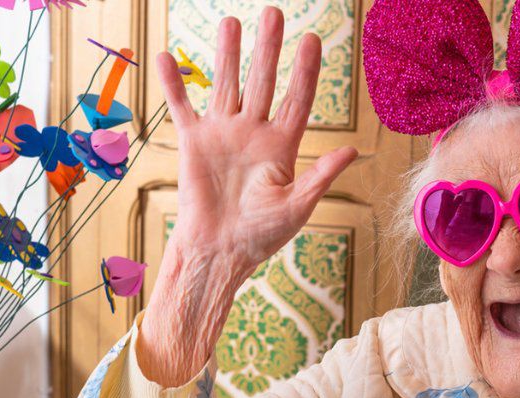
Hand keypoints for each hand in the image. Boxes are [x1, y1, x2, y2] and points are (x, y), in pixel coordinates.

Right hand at [156, 11, 358, 277]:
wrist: (219, 252)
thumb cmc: (261, 236)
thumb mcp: (298, 207)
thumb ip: (321, 176)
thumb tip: (352, 150)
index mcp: (282, 146)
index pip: (298, 100)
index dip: (305, 71)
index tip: (312, 39)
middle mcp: (253, 133)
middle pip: (263, 82)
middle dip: (268, 49)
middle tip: (274, 13)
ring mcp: (223, 134)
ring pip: (226, 84)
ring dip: (228, 54)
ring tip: (231, 21)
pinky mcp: (193, 142)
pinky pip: (182, 107)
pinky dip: (173, 84)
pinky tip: (167, 57)